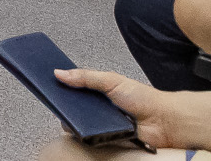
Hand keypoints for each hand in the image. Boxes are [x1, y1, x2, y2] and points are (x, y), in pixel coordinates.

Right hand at [50, 69, 185, 149]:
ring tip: (68, 115)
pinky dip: (85, 134)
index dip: (61, 84)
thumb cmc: (144, 98)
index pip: (74, 86)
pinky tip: (81, 130)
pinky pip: (89, 137)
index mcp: (99, 90)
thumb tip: (61, 72)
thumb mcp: (112, 80)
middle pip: (73, 105)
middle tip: (54, 100)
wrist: (163, 122)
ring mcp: (102, 123)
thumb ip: (86, 77)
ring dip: (74, 119)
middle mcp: (99, 107)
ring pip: (79, 122)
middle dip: (64, 104)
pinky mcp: (106, 138)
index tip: (46, 81)